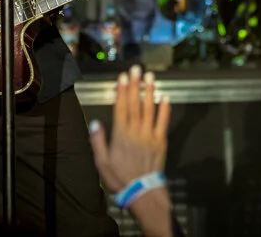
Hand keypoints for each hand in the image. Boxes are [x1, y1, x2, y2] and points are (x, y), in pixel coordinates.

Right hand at [89, 65, 170, 193]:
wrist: (141, 191)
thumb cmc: (119, 178)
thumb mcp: (101, 162)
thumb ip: (98, 141)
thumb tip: (95, 123)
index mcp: (120, 135)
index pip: (121, 108)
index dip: (122, 91)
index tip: (122, 77)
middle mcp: (135, 131)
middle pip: (135, 104)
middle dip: (135, 85)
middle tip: (136, 69)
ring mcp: (149, 135)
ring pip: (149, 109)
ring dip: (149, 91)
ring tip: (150, 77)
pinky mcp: (161, 141)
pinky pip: (163, 122)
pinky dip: (165, 109)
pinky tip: (165, 97)